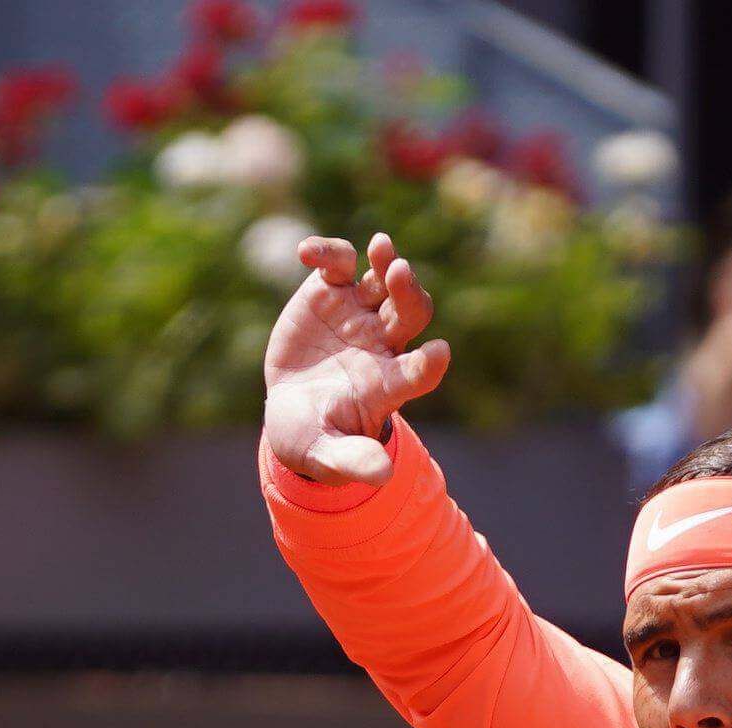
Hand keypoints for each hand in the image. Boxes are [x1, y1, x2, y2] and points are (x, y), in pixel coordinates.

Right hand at [262, 231, 450, 485]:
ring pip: (383, 281)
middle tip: (400, 275)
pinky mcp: (329, 293)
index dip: (430, 365)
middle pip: (410, 313)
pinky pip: (337, 265)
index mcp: (390, 384)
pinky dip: (327, 254)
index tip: (439, 355)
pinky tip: (307, 253)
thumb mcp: (327, 455)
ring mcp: (358, 314)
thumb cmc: (316, 438)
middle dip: (409, 294)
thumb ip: (353, 461)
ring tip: (380, 247)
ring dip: (385, 263)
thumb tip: (382, 476)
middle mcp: (383, 344)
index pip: (420, 372)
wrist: (292, 412)